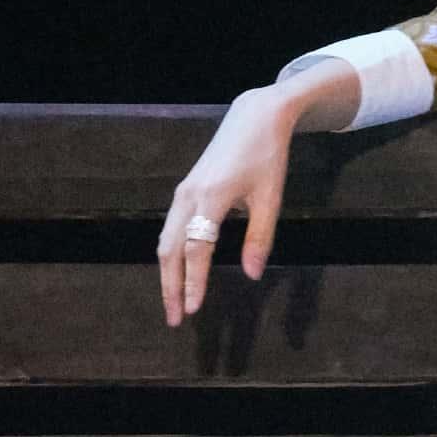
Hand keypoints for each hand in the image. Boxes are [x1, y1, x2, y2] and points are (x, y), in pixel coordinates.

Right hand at [157, 86, 294, 326]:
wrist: (255, 117)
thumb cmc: (268, 155)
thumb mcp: (271, 197)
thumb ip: (260, 237)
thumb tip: (251, 275)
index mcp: (211, 197)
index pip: (196, 250)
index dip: (194, 282)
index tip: (193, 310)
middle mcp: (188, 195)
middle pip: (170, 250)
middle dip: (170, 286)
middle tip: (175, 319)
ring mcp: (183, 192)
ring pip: (166, 240)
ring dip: (168, 273)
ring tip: (175, 302)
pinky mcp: (185, 190)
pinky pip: (171, 228)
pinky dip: (172, 254)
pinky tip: (180, 271)